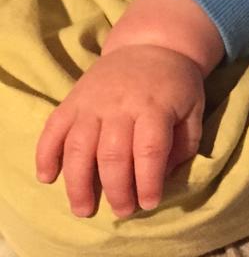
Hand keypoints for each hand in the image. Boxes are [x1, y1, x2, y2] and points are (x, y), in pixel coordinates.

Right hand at [35, 44, 204, 217]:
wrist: (151, 44)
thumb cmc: (176, 84)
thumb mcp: (193, 109)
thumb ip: (184, 144)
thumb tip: (162, 178)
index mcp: (154, 107)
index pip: (149, 150)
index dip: (148, 182)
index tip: (149, 204)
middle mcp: (120, 105)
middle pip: (112, 154)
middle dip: (116, 190)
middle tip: (122, 211)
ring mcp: (92, 103)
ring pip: (79, 147)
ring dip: (78, 183)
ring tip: (84, 209)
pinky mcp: (72, 100)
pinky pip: (53, 129)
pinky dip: (46, 154)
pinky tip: (48, 178)